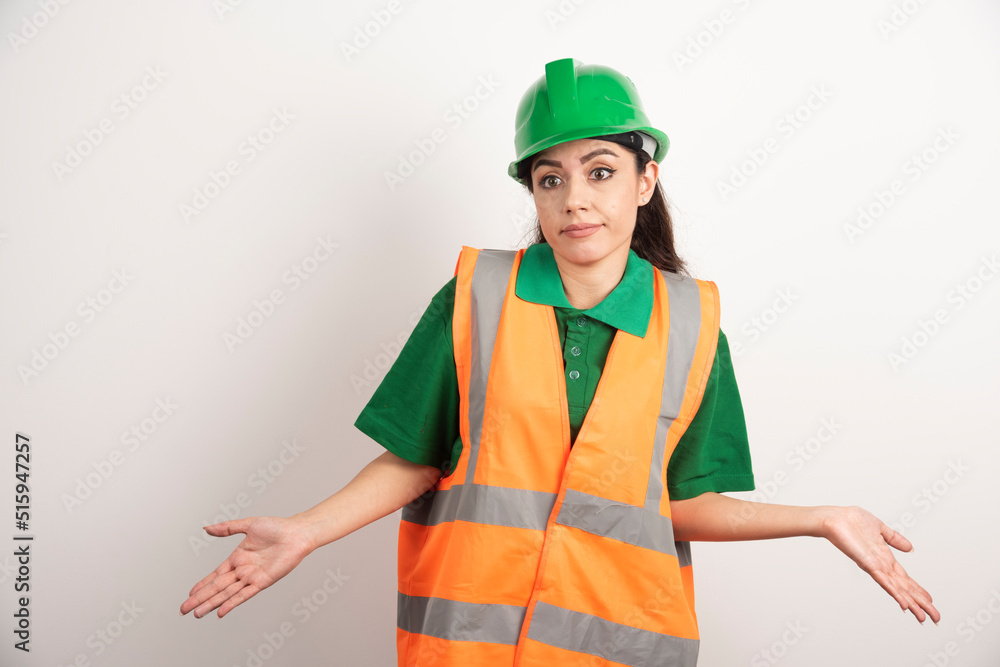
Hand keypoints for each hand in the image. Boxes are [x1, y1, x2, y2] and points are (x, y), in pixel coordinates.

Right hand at [180, 516, 312, 618]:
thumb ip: (227, 528)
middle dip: (200, 598)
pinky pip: (245, 594)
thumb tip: (207, 528)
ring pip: (227, 593)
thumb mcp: (249, 525)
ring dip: (211, 604)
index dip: (202, 584)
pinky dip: (232, 603)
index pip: (215, 575)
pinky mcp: (263, 581)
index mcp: (237, 558)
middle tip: (184, 609)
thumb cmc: (277, 527)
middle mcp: (243, 570)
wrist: (297, 533)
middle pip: (217, 587)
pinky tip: (221, 611)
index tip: (190, 593)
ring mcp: (252, 577)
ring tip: (196, 614)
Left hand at [821, 506, 939, 623]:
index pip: (905, 579)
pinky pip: (883, 581)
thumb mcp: (880, 529)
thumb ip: (895, 539)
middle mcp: (881, 566)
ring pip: (897, 589)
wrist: (835, 517)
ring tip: (923, 617)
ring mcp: (874, 567)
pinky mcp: (866, 564)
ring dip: (911, 603)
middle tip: (935, 617)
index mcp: (885, 558)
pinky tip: (904, 604)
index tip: (931, 601)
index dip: (918, 590)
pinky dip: (894, 593)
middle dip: (920, 603)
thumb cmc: (853, 521)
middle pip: (905, 588)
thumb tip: (910, 548)